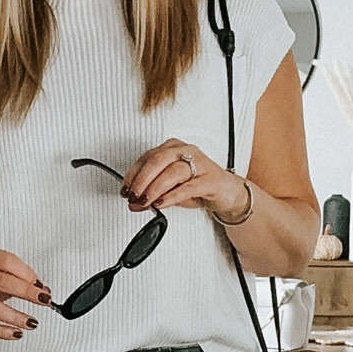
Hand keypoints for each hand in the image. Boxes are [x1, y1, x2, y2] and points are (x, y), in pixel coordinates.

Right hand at [0, 247, 49, 339]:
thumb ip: (19, 278)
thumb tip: (43, 290)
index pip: (5, 260)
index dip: (26, 272)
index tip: (40, 284)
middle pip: (1, 282)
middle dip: (26, 292)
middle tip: (43, 300)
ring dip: (14, 316)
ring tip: (31, 322)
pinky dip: (1, 331)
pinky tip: (16, 333)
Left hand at [121, 139, 249, 221]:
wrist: (227, 193)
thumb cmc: (198, 186)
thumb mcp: (171, 188)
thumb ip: (153, 192)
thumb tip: (134, 201)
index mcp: (172, 148)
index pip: (147, 158)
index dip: (133, 175)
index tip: (124, 190)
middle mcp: (185, 151)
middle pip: (158, 161)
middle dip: (141, 180)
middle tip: (133, 196)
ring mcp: (200, 164)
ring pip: (172, 172)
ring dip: (155, 188)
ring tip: (145, 201)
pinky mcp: (210, 179)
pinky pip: (188, 187)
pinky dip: (172, 196)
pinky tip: (162, 203)